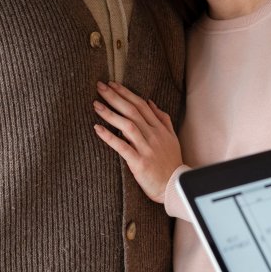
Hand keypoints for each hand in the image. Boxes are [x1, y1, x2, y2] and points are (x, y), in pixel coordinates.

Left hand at [92, 81, 182, 202]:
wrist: (174, 186)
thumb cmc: (171, 163)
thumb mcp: (172, 137)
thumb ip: (162, 118)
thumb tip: (150, 102)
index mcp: (159, 128)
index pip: (141, 105)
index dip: (126, 93)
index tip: (112, 84)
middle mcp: (153, 135)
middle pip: (132, 111)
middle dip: (115, 97)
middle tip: (100, 87)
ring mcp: (147, 148)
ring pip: (127, 125)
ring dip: (110, 113)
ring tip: (96, 104)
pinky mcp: (139, 162)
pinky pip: (122, 147)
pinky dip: (109, 137)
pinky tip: (97, 129)